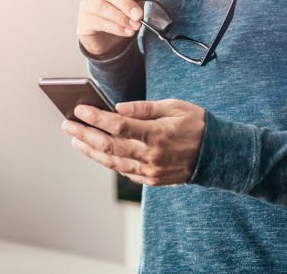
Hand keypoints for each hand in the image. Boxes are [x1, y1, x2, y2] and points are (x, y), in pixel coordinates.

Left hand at [61, 99, 205, 185]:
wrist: (220, 154)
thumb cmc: (197, 124)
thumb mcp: (174, 106)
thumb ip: (144, 108)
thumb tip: (117, 108)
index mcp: (157, 134)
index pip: (118, 125)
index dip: (95, 118)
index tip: (79, 109)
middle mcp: (151, 155)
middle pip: (108, 145)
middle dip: (84, 134)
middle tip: (66, 124)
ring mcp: (151, 171)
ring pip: (112, 161)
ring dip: (90, 150)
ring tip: (75, 139)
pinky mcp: (152, 179)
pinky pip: (124, 171)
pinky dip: (108, 161)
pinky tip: (96, 152)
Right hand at [77, 0, 145, 57]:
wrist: (106, 40)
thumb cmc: (119, 18)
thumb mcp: (132, 7)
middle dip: (125, 3)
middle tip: (138, 15)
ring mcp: (86, 5)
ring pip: (101, 7)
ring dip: (121, 17)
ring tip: (135, 25)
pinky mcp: (84, 21)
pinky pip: (99, 22)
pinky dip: (116, 28)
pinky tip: (127, 31)